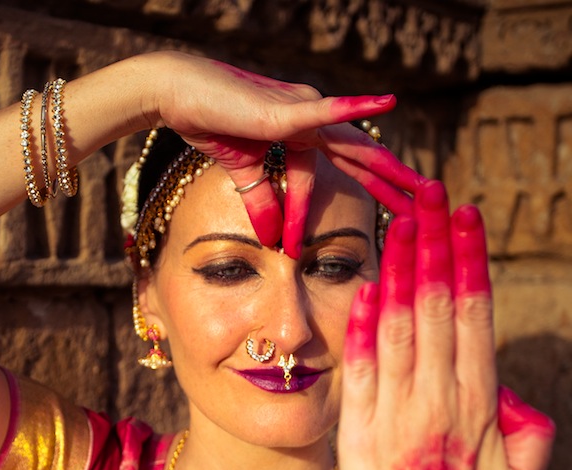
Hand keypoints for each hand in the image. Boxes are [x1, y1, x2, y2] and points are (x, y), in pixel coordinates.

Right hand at [155, 56, 421, 254]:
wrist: (178, 94)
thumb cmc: (209, 122)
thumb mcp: (243, 174)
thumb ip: (262, 200)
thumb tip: (273, 237)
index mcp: (303, 134)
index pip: (344, 168)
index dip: (368, 192)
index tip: (393, 219)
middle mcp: (311, 118)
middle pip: (361, 156)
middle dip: (394, 182)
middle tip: (429, 204)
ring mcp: (302, 110)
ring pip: (353, 143)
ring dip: (387, 166)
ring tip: (418, 185)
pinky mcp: (285, 110)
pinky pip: (326, 112)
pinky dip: (356, 109)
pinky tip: (388, 103)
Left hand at [337, 181, 554, 469]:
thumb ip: (526, 429)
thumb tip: (513, 392)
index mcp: (479, 406)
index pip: (473, 317)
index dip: (467, 263)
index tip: (465, 220)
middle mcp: (438, 402)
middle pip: (436, 307)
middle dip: (435, 245)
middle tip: (431, 192)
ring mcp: (396, 417)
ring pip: (399, 328)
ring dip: (399, 270)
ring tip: (401, 221)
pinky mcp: (359, 436)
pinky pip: (362, 371)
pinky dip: (363, 327)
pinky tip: (365, 287)